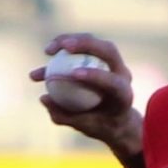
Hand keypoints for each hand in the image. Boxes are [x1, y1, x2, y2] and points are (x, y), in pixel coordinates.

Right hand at [32, 34, 141, 156]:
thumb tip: (43, 98)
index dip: (94, 76)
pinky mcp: (102, 57)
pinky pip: (83, 47)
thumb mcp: (83, 127)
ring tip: (48, 50)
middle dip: (86, 44)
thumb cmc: (100, 126)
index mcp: (124, 95)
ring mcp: (113, 63)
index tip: (72, 74)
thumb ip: (64, 115)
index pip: (113, 82)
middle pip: (108, 50)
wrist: (115, 119)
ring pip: (95, 43)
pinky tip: (47, 54)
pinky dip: (65, 48)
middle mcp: (122, 73)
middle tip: (63, 47)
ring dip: (71, 40)